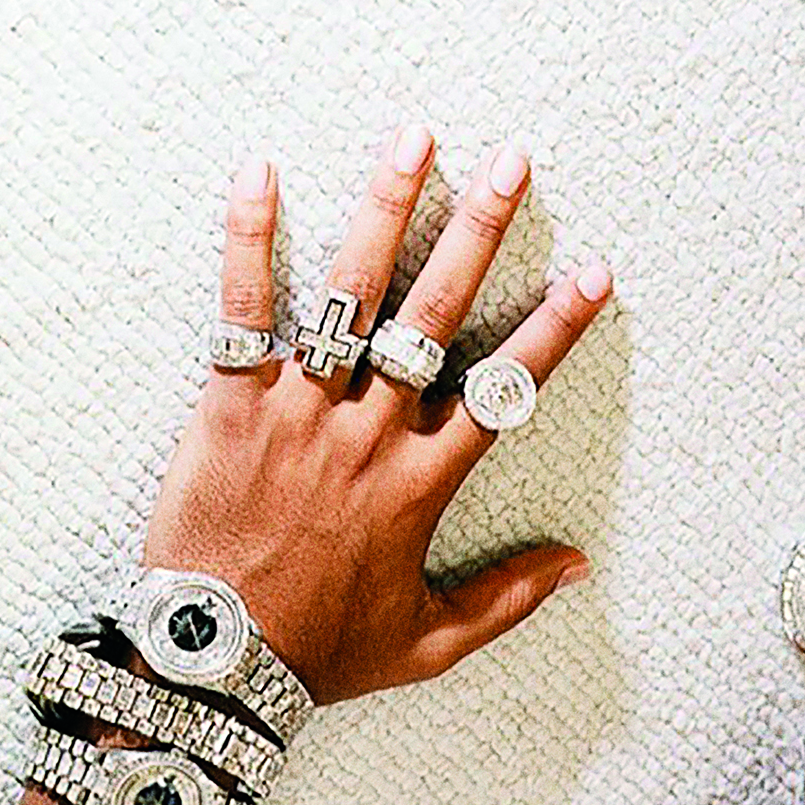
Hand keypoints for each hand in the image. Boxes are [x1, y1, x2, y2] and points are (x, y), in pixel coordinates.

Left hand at [141, 124, 610, 706]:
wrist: (212, 665)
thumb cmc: (320, 654)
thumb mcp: (429, 643)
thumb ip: (506, 599)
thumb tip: (575, 565)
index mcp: (422, 486)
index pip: (502, 390)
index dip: (552, 330)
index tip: (592, 275)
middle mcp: (369, 435)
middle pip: (436, 317)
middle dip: (480, 234)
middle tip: (514, 166)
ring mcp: (299, 414)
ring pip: (350, 296)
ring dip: (385, 211)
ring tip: (413, 140)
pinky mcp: (230, 408)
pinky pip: (241, 311)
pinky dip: (249, 242)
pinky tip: (261, 174)